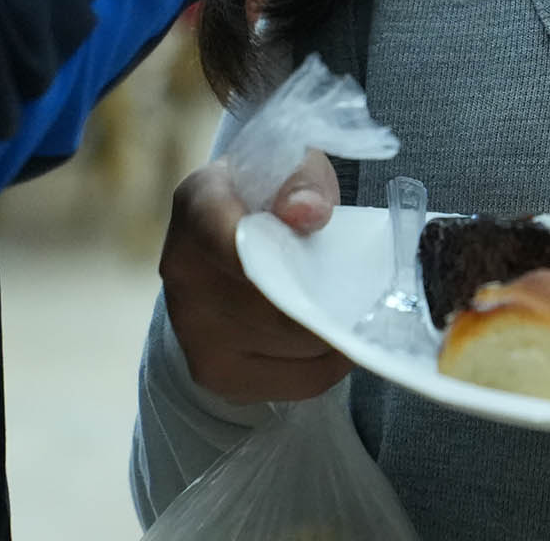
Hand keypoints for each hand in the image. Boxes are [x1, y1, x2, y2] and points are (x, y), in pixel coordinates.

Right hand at [160, 148, 351, 404]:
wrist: (233, 238)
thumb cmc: (272, 196)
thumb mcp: (294, 167)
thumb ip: (302, 182)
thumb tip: (306, 214)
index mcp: (198, 206)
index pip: (221, 233)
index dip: (267, 252)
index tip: (318, 252)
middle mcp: (182, 271)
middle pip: (267, 303)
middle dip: (324, 299)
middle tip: (367, 292)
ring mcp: (192, 329)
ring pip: (285, 345)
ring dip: (331, 334)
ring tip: (357, 313)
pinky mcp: (215, 372)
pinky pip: (289, 381)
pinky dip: (327, 366)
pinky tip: (340, 343)